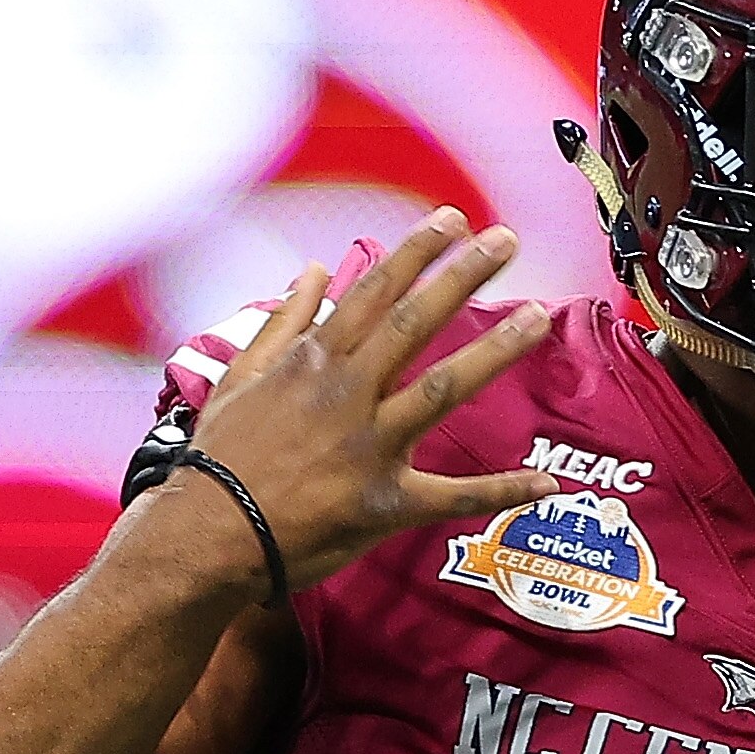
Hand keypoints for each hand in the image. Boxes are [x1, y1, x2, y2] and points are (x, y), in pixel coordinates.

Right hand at [161, 208, 557, 595]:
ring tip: (538, 317)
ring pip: (442, 389)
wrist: (207, 533)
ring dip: (494, 352)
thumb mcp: (240, 377)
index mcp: (315, 362)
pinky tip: (547, 484)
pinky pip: (454, 496)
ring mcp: (370, 446)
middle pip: (413, 323)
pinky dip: (502, 491)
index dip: (415, 253)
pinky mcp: (387, 502)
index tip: (452, 220)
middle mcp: (347, 394)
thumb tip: (314, 271)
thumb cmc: (221, 457)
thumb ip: (284, 322)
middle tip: (507, 240)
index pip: (374, 293)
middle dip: (462, 276)